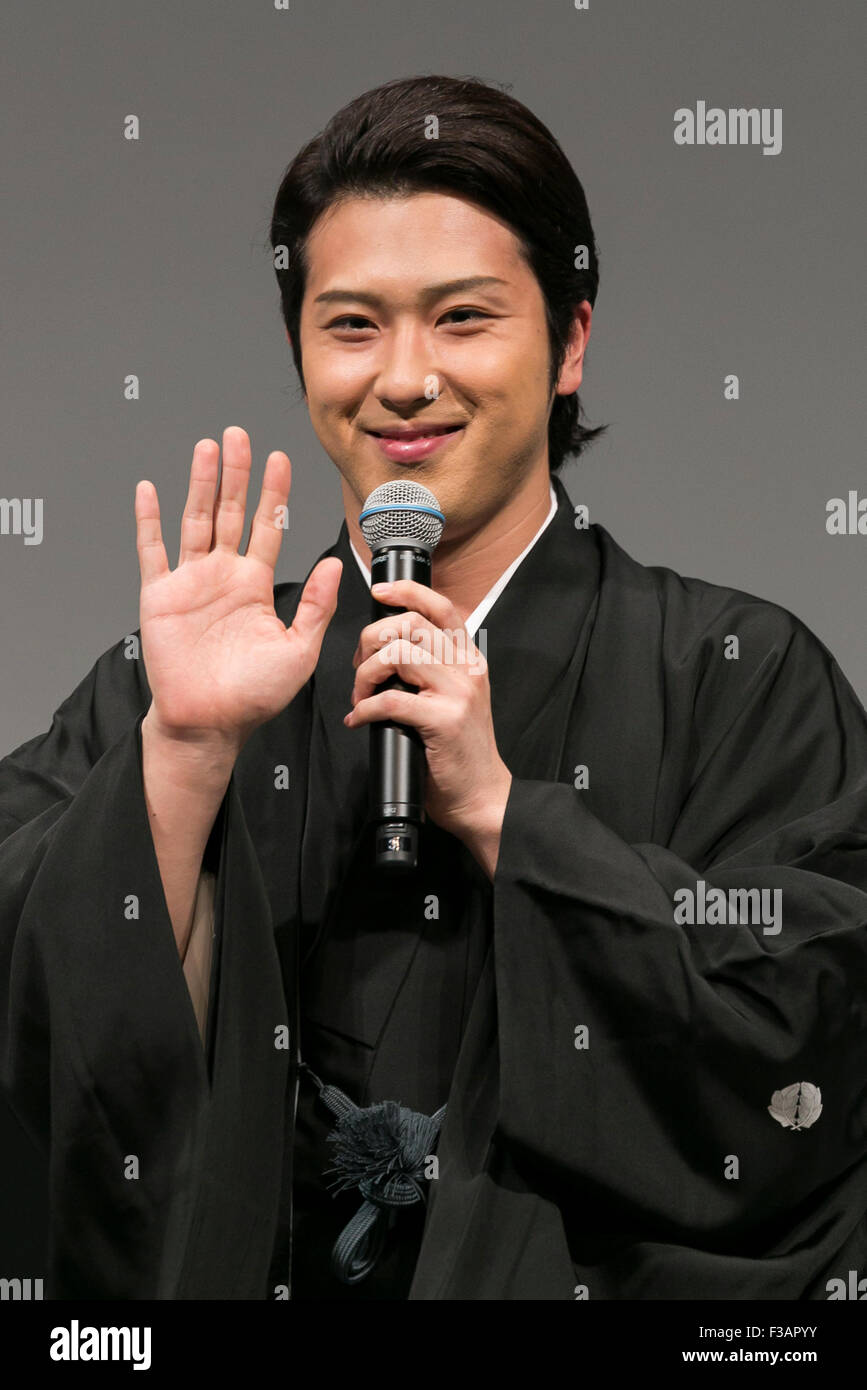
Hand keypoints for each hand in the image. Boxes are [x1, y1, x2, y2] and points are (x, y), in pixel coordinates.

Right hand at [135, 426, 341, 757]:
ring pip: (196, 520)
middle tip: (240, 435)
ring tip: (208, 448)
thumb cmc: (254, 695)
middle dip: (237, 473)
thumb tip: (336, 564)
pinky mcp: (160, 596)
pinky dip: (148, 520)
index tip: (281, 460)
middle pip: (231, 512)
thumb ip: (316, 605)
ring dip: (201, 484)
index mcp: (256, 586)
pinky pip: (152, 550)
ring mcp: (190, 582)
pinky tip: (150, 490)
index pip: (268, 527)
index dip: (273, 493)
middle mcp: (224, 576)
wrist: (210, 722)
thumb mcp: (299, 649)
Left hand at [345, 578, 511, 875]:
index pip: (441, 607)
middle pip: (409, 626)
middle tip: (360, 668)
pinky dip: (366, 708)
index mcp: (468, 659)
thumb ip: (432, 669)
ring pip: (397, 655)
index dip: (407, 592)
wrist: (482, 794)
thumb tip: (388, 648)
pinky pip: (391, 699)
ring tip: (361, 696)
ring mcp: (457, 693)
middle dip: (371, 641)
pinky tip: (361, 719)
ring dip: (365, 675)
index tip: (380, 592)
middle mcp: (466, 669)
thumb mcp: (455, 698)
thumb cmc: (460, 751)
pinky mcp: (443, 720)